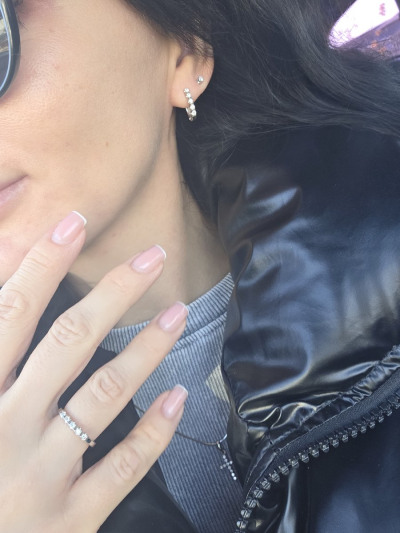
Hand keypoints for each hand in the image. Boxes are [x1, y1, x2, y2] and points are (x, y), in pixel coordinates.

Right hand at [0, 211, 187, 532]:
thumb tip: (7, 303)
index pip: (11, 314)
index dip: (41, 264)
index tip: (74, 223)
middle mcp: (6, 430)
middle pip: (68, 340)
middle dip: (113, 291)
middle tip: (152, 257)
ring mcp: (41, 474)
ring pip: (105, 395)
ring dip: (146, 348)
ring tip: (178, 313)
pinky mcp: (71, 517)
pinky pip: (124, 466)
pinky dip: (155, 430)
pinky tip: (179, 396)